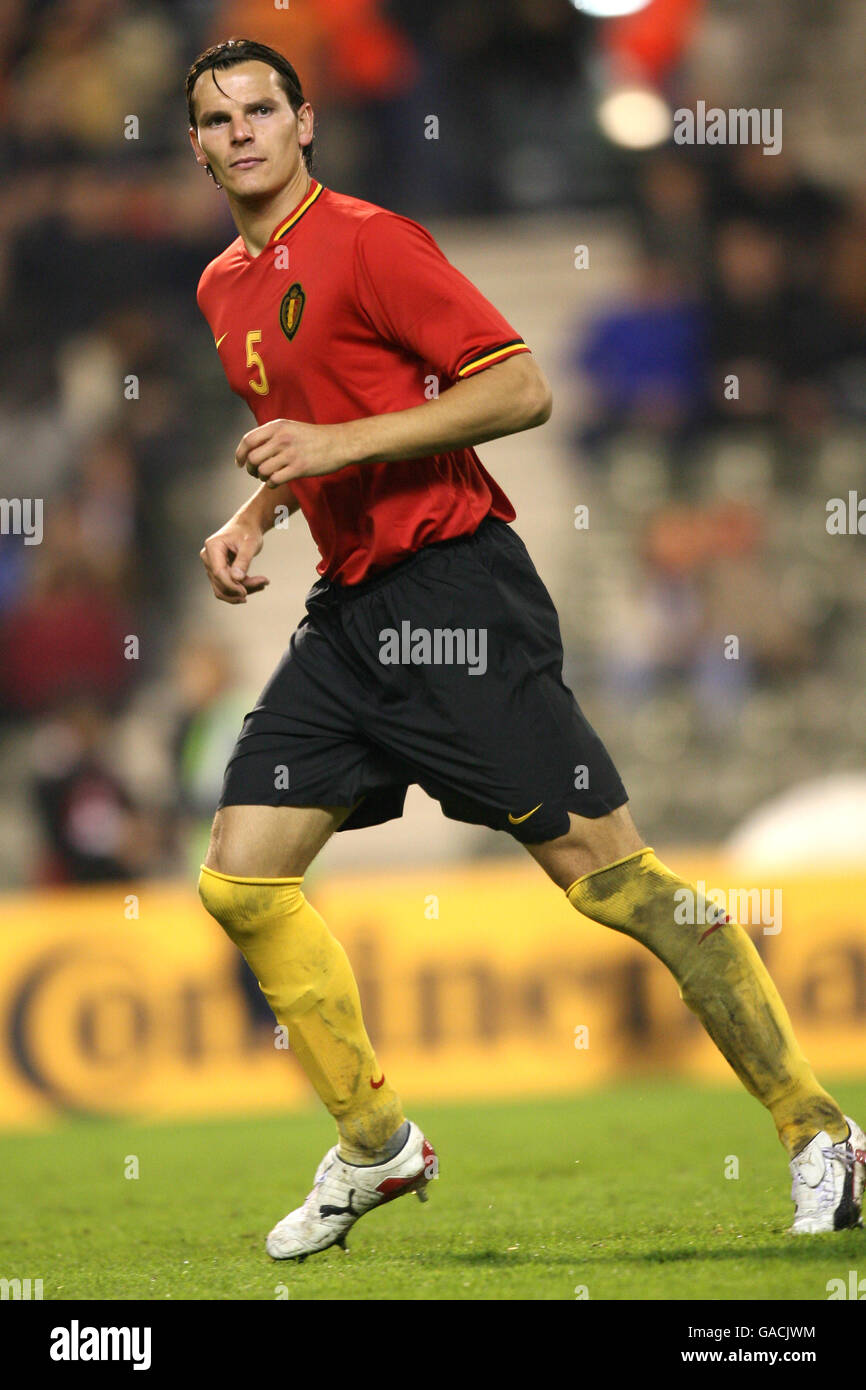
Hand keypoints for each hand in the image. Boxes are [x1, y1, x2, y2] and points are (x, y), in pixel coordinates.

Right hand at [200, 516, 268, 604]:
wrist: (247, 526)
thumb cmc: (248, 531)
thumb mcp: (249, 544)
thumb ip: (243, 561)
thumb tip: (237, 579)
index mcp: (212, 547)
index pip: (218, 572)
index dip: (231, 585)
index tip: (245, 591)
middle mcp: (208, 557)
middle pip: (220, 583)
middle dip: (241, 588)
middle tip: (264, 583)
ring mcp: (211, 565)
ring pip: (224, 588)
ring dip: (243, 590)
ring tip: (263, 583)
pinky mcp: (218, 571)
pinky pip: (228, 586)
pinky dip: (243, 588)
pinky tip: (259, 584)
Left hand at [235, 418, 350, 484]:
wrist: (340, 443)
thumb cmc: (315, 438)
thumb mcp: (291, 427)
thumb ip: (272, 435)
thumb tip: (252, 448)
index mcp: (277, 427)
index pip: (248, 440)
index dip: (240, 454)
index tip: (239, 463)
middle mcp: (281, 439)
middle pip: (253, 458)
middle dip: (250, 469)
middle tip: (256, 473)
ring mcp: (290, 453)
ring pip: (262, 470)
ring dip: (262, 477)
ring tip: (269, 477)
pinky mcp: (299, 468)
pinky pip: (275, 480)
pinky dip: (271, 484)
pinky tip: (276, 483)